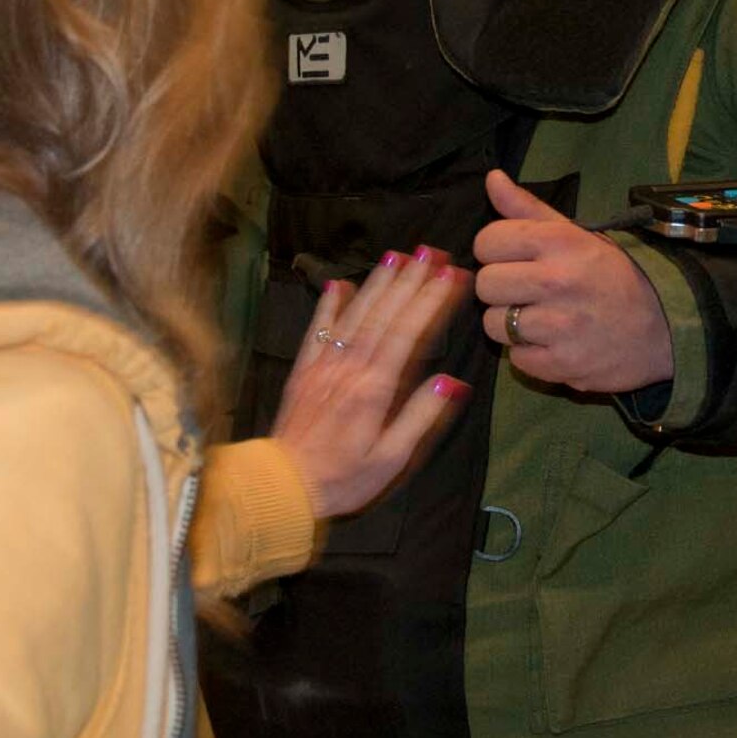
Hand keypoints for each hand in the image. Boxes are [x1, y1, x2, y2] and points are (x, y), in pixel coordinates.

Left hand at [271, 246, 471, 518]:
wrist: (284, 485)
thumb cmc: (345, 479)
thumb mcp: (393, 458)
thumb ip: (421, 416)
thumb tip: (452, 381)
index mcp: (375, 388)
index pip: (409, 332)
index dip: (431, 301)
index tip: (451, 275)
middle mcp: (349, 368)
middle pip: (384, 314)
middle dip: (410, 281)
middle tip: (432, 252)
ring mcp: (323, 366)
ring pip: (354, 315)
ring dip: (377, 283)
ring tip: (397, 256)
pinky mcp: (303, 371)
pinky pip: (317, 330)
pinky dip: (329, 305)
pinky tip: (340, 284)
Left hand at [474, 170, 673, 392]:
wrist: (667, 329)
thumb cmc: (615, 276)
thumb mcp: (579, 234)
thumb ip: (528, 209)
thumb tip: (492, 178)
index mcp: (559, 242)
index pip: (487, 241)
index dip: (495, 251)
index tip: (515, 259)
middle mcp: (556, 280)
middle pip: (485, 285)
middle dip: (501, 289)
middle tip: (528, 292)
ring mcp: (559, 326)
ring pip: (494, 324)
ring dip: (511, 325)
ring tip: (541, 319)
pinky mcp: (562, 364)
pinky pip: (515, 359)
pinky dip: (529, 354)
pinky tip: (553, 343)